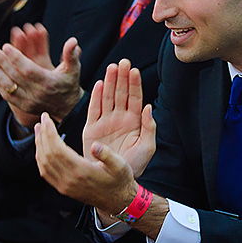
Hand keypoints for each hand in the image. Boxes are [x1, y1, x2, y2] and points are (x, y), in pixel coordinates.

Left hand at [0, 24, 83, 123]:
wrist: (68, 109)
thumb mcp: (74, 69)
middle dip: (1, 62)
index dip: (16, 58)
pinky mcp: (23, 106)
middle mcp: (37, 93)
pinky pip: (7, 96)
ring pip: (8, 86)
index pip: (28, 70)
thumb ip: (71, 55)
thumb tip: (73, 41)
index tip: (6, 46)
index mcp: (49, 82)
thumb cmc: (69, 84)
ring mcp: (29, 101)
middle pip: (15, 77)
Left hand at [34, 111, 136, 213]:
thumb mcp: (120, 165)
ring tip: (38, 130)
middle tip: (42, 119)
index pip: (57, 149)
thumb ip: (107, 155)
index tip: (46, 118)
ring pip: (44, 164)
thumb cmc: (119, 180)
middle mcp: (69, 180)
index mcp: (81, 171)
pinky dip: (41, 158)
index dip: (49, 132)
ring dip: (39, 145)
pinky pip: (46, 173)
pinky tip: (42, 148)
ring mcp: (64, 186)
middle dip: (42, 135)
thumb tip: (95, 145)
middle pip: (47, 155)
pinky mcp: (63, 189)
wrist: (117, 201)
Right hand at [82, 60, 155, 175]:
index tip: (133, 70)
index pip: (135, 98)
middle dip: (122, 77)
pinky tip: (99, 84)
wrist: (114, 181)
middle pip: (121, 93)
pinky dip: (96, 97)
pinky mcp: (92, 128)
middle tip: (122, 62)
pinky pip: (94, 109)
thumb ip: (149, 127)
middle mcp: (120, 119)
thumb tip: (149, 107)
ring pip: (108, 97)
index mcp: (134, 122)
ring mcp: (106, 122)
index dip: (134, 84)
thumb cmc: (133, 166)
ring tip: (112, 67)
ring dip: (110, 82)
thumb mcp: (147, 147)